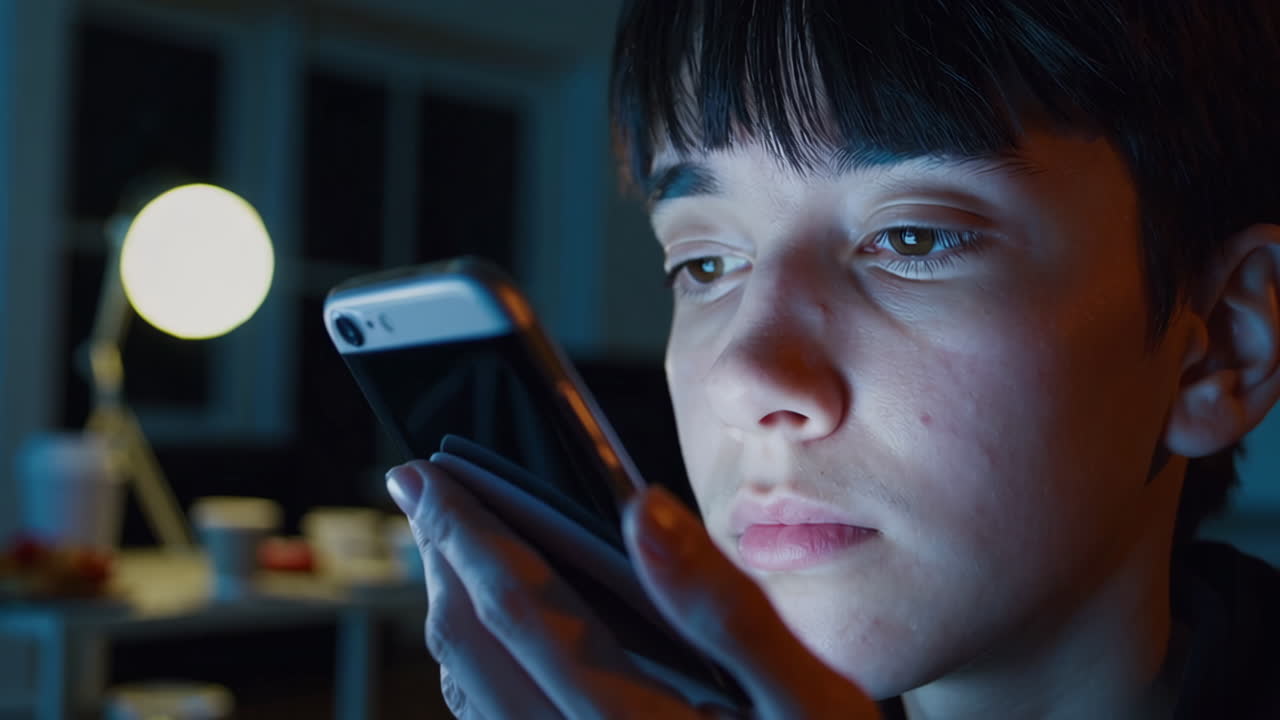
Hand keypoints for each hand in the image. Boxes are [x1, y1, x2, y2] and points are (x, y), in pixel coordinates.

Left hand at [386, 460, 879, 718]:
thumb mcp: (811, 700)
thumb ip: (727, 606)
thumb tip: (643, 510)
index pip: (517, 607)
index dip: (463, 531)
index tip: (423, 476)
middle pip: (471, 649)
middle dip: (439, 561)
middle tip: (421, 494)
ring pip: (470, 694)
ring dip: (451, 612)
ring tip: (450, 548)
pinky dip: (475, 667)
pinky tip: (496, 637)